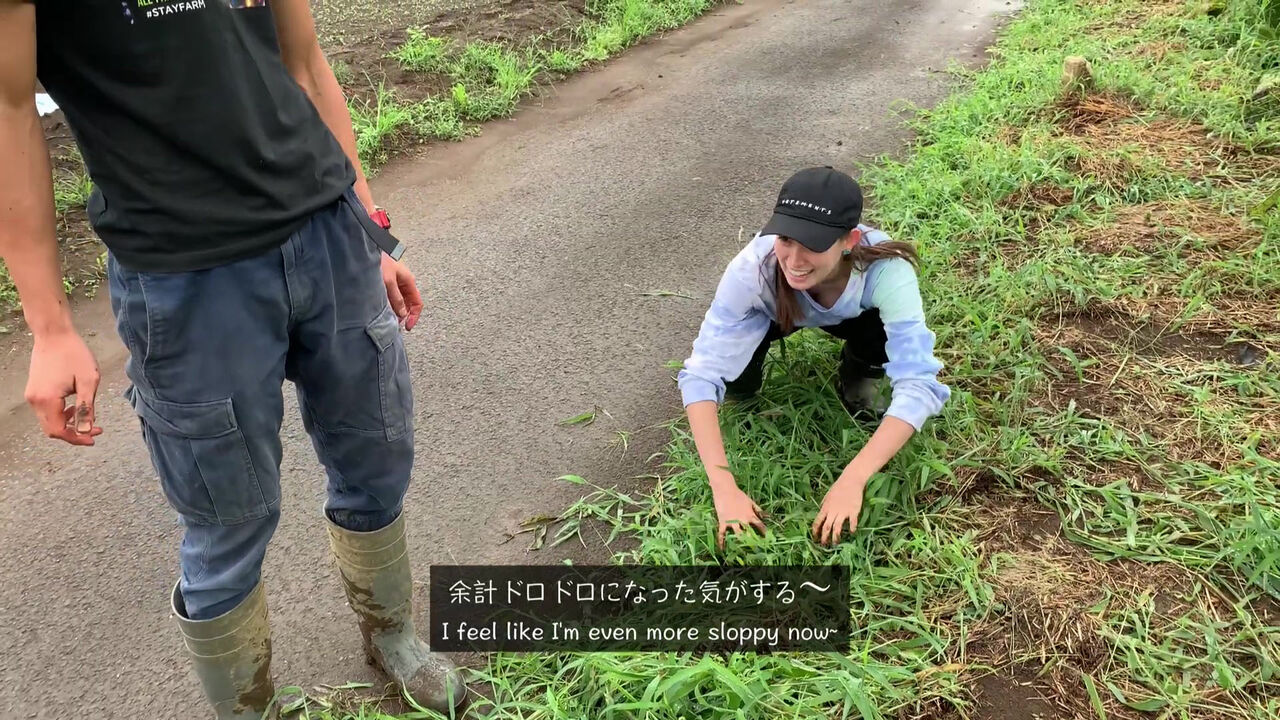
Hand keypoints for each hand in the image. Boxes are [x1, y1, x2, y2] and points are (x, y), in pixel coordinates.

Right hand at [25, 330, 102, 445]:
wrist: (54, 334)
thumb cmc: (74, 354)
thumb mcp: (88, 381)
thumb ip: (86, 408)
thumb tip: (86, 430)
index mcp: (47, 400)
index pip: (59, 431)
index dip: (77, 438)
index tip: (94, 437)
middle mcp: (34, 401)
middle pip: (51, 429)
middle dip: (73, 433)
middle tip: (94, 429)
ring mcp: (31, 395)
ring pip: (48, 421)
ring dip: (67, 424)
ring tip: (87, 417)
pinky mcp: (33, 390)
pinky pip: (45, 411)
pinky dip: (60, 414)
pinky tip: (74, 407)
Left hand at [380, 254, 422, 330]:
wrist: (368, 248)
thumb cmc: (380, 262)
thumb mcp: (388, 281)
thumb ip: (396, 298)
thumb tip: (402, 314)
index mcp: (409, 282)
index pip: (417, 303)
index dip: (414, 316)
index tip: (408, 327)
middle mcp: (404, 283)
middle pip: (409, 304)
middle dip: (404, 316)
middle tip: (394, 325)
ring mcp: (396, 283)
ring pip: (400, 302)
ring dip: (395, 311)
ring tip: (387, 318)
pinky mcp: (387, 283)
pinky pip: (391, 298)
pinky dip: (389, 305)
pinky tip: (382, 309)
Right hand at [712, 483, 766, 549]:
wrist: (725, 489)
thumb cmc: (738, 495)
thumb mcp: (750, 501)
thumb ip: (758, 509)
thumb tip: (766, 516)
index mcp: (750, 515)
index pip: (760, 525)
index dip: (765, 533)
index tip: (768, 540)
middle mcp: (743, 520)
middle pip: (750, 533)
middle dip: (753, 541)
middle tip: (756, 548)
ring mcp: (733, 521)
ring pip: (738, 535)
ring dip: (740, 542)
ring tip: (742, 551)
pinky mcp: (723, 522)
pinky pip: (722, 533)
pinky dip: (721, 542)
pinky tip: (722, 549)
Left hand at [811, 474, 866, 546]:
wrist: (851, 480)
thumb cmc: (839, 486)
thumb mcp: (828, 495)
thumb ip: (824, 504)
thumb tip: (820, 510)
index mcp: (825, 507)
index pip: (817, 521)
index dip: (815, 531)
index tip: (814, 538)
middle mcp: (833, 511)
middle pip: (826, 527)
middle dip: (824, 537)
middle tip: (824, 545)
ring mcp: (843, 511)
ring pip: (837, 527)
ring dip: (835, 537)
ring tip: (836, 544)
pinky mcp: (853, 511)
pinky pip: (852, 522)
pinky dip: (852, 528)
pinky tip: (852, 533)